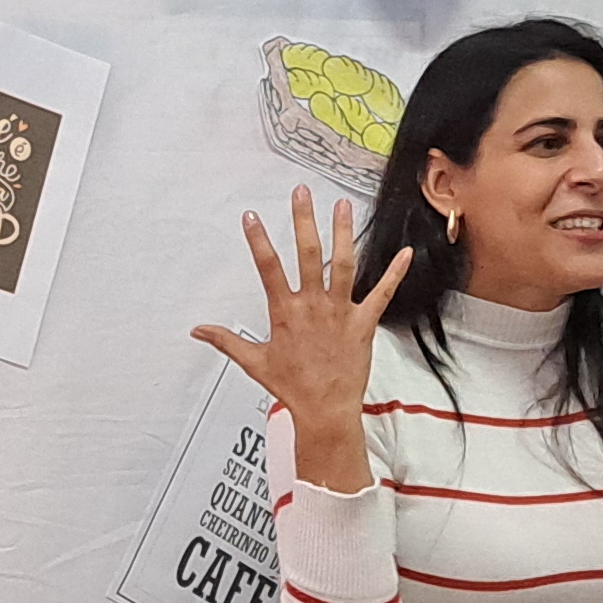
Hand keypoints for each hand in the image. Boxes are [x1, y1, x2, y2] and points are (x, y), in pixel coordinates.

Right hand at [191, 185, 408, 494]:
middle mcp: (313, 305)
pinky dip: (395, 272)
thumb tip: (197, 330)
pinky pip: (382, 293)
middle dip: (304, 220)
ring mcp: (340, 311)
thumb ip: (226, 340)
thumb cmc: (290, 387)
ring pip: (344, 264)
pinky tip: (406, 251)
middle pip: (308, 254)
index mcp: (285, 312)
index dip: (258, 240)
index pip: (268, 268)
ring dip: (344, 233)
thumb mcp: (254, 362)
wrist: (325, 410)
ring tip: (343, 205)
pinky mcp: (364, 322)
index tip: (251, 215)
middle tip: (302, 192)